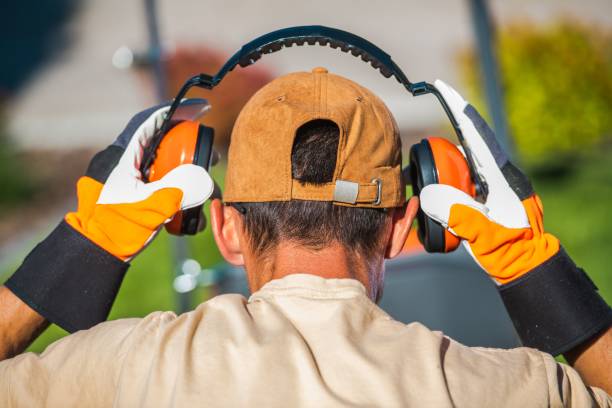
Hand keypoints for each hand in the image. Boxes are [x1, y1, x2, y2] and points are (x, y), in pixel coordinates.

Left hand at [65, 101, 213, 259]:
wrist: (98, 252)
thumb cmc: (115, 227)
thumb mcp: (148, 206)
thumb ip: (177, 191)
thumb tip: (206, 182)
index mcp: (124, 156)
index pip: (151, 123)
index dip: (176, 111)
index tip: (201, 108)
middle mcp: (130, 163)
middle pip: (165, 145)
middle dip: (193, 151)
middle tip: (212, 159)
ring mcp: (135, 180)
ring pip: (169, 168)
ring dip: (192, 180)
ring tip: (208, 194)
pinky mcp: (140, 196)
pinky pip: (167, 188)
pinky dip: (183, 198)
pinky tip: (194, 218)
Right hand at [419, 80, 557, 283]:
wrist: (525, 266)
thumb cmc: (509, 252)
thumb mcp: (482, 234)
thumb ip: (458, 213)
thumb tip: (430, 193)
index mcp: (501, 177)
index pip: (476, 135)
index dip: (458, 109)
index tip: (442, 87)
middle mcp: (499, 175)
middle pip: (468, 146)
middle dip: (443, 144)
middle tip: (421, 155)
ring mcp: (495, 185)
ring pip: (465, 164)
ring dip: (445, 168)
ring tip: (426, 181)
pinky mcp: (490, 196)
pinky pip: (465, 180)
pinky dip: (449, 182)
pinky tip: (439, 194)